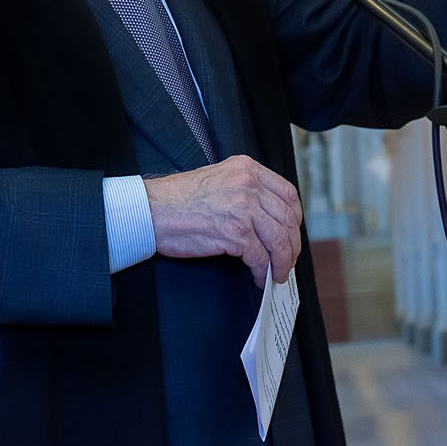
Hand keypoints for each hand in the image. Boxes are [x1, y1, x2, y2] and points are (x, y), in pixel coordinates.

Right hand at [143, 154, 301, 287]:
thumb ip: (245, 191)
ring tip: (277, 273)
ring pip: (279, 239)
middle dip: (292, 245)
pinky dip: (263, 271)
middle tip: (287, 260)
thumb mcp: (219, 179)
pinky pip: (260, 257)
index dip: (294, 218)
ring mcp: (243, 208)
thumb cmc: (178, 199)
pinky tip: (258, 277)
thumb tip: (268, 219)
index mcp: (246, 168)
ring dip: (282, 262)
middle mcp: (248, 184)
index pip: (287, 193)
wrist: (153, 210)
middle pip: (288, 218)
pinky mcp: (235, 232)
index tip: (292, 233)